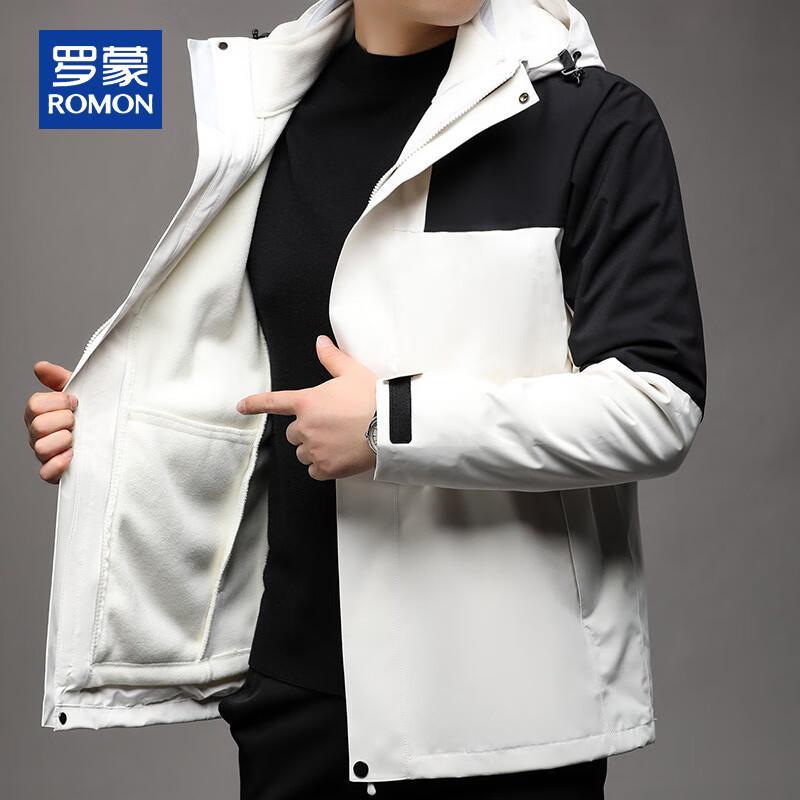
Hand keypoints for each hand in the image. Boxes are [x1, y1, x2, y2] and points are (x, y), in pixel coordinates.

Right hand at [24, 361, 78, 483]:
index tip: (75, 403)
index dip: (58, 402)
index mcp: (39, 414)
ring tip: (76, 438)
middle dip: (64, 420)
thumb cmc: (88, 415)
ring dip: (64, 440)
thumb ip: (60, 379)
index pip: (35, 404)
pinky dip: (59, 464)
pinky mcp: (54, 473)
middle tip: (77, 421)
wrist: (109, 438)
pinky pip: (46, 473)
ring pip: (40, 448)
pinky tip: (72, 455)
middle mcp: (37, 434)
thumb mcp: (78, 393)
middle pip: (38, 426)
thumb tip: (40, 366)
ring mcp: (44, 454)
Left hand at [236, 335, 376, 480]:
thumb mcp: (352, 372)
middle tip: (331, 426)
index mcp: (307, 401)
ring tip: (339, 441)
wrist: (392, 426)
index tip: (241, 407)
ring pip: (303, 453)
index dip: (255, 404)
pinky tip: (340, 457)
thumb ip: (332, 358)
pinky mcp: (326, 467)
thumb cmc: (374, 398)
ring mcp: (315, 449)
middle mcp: (306, 426)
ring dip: (314, 449)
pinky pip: (314, 470)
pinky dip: (324, 466)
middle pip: (294, 433)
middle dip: (307, 431)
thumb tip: (321, 342)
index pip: (274, 402)